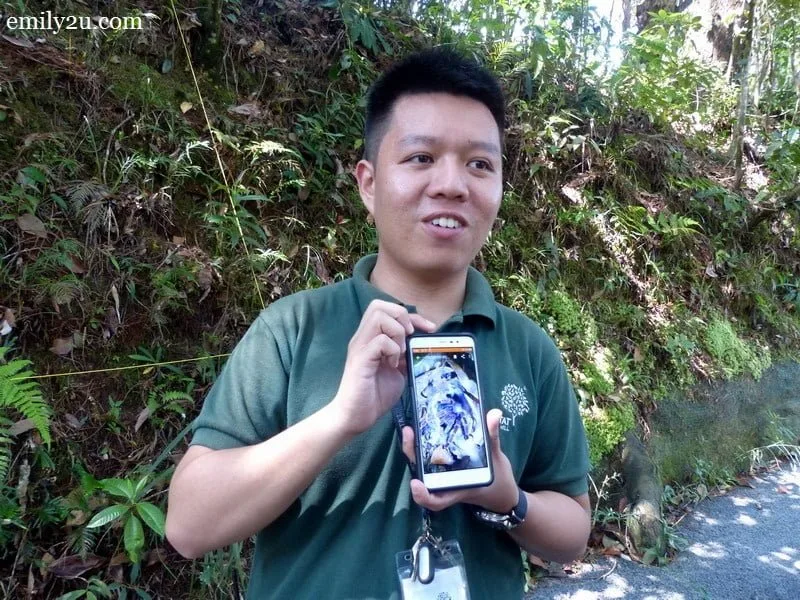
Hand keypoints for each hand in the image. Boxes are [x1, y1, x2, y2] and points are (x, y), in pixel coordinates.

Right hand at [331, 300, 434, 435]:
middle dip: (402, 317)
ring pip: (378, 316)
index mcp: (371, 338)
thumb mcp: (397, 370)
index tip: (429, 329)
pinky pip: (380, 341)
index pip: (388, 309)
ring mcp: (360, 347)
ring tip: (400, 352)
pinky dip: (393, 350)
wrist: (355, 417)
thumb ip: (405, 355)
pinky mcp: (360, 360)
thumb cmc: (374, 395)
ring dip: (397, 332)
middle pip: (379, 305)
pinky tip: (392, 365)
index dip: (412, 315)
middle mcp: (363, 338)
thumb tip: (420, 344)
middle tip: (409, 338)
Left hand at [402, 408, 518, 513]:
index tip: (415, 483)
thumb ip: (493, 438)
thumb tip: (494, 413)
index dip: (423, 495)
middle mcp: (446, 484)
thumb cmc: (498, 480)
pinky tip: (421, 430)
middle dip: (412, 456)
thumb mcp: (497, 459)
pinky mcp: (444, 466)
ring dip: (414, 449)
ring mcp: (443, 475)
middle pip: (422, 476)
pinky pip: (429, 459)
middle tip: (409, 433)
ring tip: (411, 429)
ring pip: (423, 466)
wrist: (500, 489)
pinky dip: (424, 447)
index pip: (436, 500)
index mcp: (457, 490)